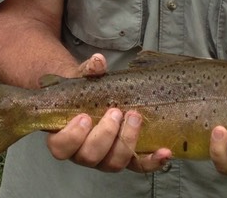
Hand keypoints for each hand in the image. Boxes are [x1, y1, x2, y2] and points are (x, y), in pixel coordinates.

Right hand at [46, 53, 171, 172]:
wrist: (98, 97)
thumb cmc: (85, 90)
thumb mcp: (83, 78)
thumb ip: (88, 71)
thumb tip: (98, 61)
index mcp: (65, 136)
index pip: (61, 147)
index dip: (71, 137)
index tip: (84, 117)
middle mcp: (84, 152)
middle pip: (90, 156)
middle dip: (105, 135)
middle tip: (115, 111)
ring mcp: (106, 157)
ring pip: (113, 163)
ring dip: (126, 141)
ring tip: (135, 117)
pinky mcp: (127, 157)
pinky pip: (139, 165)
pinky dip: (152, 161)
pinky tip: (164, 152)